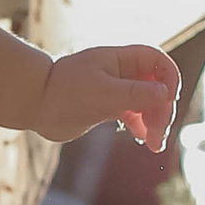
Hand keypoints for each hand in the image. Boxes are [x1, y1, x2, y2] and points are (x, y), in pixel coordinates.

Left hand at [41, 42, 180, 151]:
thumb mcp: (103, 92)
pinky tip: (145, 140)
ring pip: (148, 103)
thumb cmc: (65, 92)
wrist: (35, 105)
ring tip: (154, 144)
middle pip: (158, 87)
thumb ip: (136, 93)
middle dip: (162, 110)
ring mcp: (116, 91)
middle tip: (158, 134)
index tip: (168, 100)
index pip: (159, 62)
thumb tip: (166, 93)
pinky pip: (135, 116)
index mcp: (121, 59)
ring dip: (156, 122)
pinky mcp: (109, 108)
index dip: (170, 79)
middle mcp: (122, 73)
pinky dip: (143, 128)